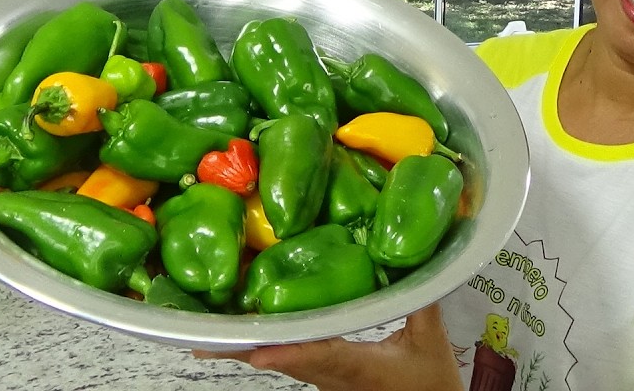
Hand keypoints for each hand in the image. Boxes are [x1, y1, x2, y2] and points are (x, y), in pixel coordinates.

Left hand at [194, 303, 461, 390]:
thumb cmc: (432, 383)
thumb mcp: (430, 340)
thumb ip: (421, 300)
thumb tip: (414, 255)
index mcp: (358, 365)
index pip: (318, 357)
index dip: (286, 354)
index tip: (256, 352)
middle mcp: (334, 376)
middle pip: (282, 362)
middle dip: (243, 350)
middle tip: (202, 341)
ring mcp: (328, 381)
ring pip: (283, 364)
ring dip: (250, 349)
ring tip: (213, 337)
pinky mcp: (330, 380)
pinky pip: (295, 362)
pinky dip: (271, 348)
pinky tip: (254, 337)